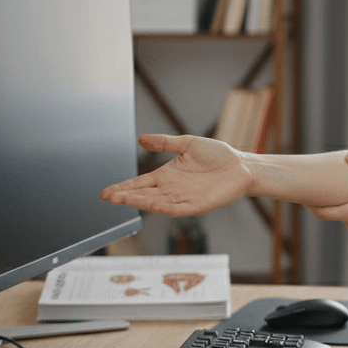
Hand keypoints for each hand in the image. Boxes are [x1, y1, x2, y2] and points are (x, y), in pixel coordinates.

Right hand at [101, 134, 252, 216]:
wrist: (241, 166)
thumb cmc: (218, 155)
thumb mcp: (188, 144)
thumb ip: (165, 143)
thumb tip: (142, 139)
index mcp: (167, 175)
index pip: (140, 183)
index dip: (124, 187)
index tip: (106, 192)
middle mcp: (172, 189)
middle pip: (143, 194)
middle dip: (125, 196)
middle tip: (108, 197)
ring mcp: (182, 199)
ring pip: (155, 203)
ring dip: (138, 201)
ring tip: (120, 199)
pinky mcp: (195, 206)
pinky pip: (175, 208)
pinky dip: (161, 206)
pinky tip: (149, 204)